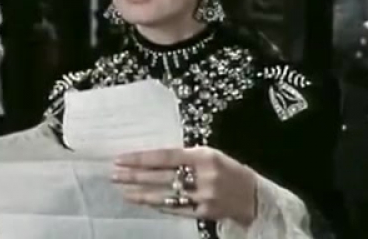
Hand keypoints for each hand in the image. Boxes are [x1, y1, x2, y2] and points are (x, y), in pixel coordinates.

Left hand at [112, 147, 257, 226]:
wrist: (253, 196)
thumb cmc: (228, 170)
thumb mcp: (210, 154)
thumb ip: (185, 156)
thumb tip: (153, 160)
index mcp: (203, 156)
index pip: (164, 156)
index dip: (141, 158)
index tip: (121, 158)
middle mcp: (202, 176)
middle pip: (160, 175)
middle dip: (135, 175)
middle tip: (114, 174)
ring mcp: (203, 196)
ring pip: (164, 194)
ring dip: (140, 192)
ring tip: (122, 190)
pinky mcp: (203, 213)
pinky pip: (174, 208)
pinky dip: (157, 204)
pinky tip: (142, 201)